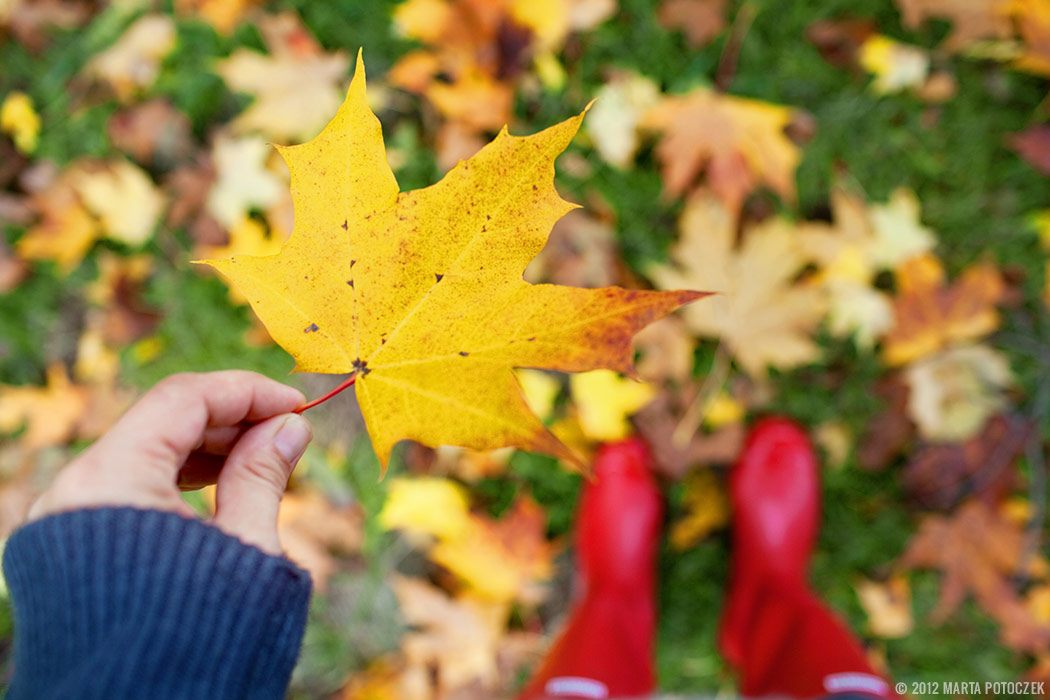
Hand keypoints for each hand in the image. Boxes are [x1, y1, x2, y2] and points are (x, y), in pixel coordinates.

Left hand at [27, 371, 312, 555]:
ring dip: (208, 448)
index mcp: (110, 479)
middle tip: (289, 435)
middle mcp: (76, 488)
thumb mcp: (244, 548)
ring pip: (144, 450)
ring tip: (265, 460)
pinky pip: (128, 485)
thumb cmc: (196, 636)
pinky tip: (223, 485)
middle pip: (161, 421)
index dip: (249, 392)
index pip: (184, 399)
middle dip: (231, 420)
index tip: (299, 405)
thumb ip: (264, 475)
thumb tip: (290, 427)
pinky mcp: (73, 542)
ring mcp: (68, 517)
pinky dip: (178, 477)